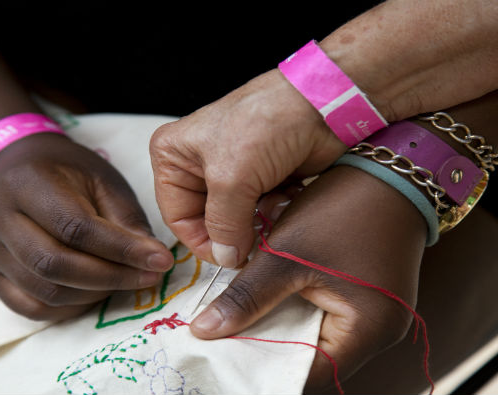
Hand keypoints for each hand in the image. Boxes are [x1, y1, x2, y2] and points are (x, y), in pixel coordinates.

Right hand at [0, 133, 174, 320]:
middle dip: (111, 277)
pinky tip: (95, 293)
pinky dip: (69, 308)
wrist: (14, 167)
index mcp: (27, 183)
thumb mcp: (103, 180)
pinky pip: (30, 307)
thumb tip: (152, 260)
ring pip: (44, 291)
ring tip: (125, 282)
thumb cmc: (66, 172)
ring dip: (94, 294)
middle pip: (55, 264)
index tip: (160, 260)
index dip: (121, 249)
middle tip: (148, 277)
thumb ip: (126, 219)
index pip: (76, 227)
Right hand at [150, 69, 347, 267]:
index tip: (230, 257)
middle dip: (237, 230)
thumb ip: (224, 225)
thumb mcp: (232, 177)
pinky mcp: (263, 178)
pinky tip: (289, 194)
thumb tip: (225, 259)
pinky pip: (262, 213)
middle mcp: (199, 164)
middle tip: (258, 232)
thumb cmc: (268, 123)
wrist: (323, 104)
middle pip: (210, 223)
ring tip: (276, 202)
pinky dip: (276, 211)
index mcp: (174, 156)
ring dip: (260, 221)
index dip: (202, 242)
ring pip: (239, 222)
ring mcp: (234, 172)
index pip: (177, 217)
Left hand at [189, 165, 427, 390]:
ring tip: (243, 322)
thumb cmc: (342, 208)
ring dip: (283, 329)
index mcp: (367, 330)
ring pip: (318, 338)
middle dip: (269, 350)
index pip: (306, 374)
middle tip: (228, 341)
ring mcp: (379, 315)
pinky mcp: (372, 298)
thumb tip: (206, 331)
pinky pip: (329, 318)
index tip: (226, 358)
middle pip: (313, 360)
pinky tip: (271, 300)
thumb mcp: (286, 255)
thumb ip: (246, 298)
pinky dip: (299, 312)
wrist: (389, 169)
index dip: (264, 369)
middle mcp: (381, 333)